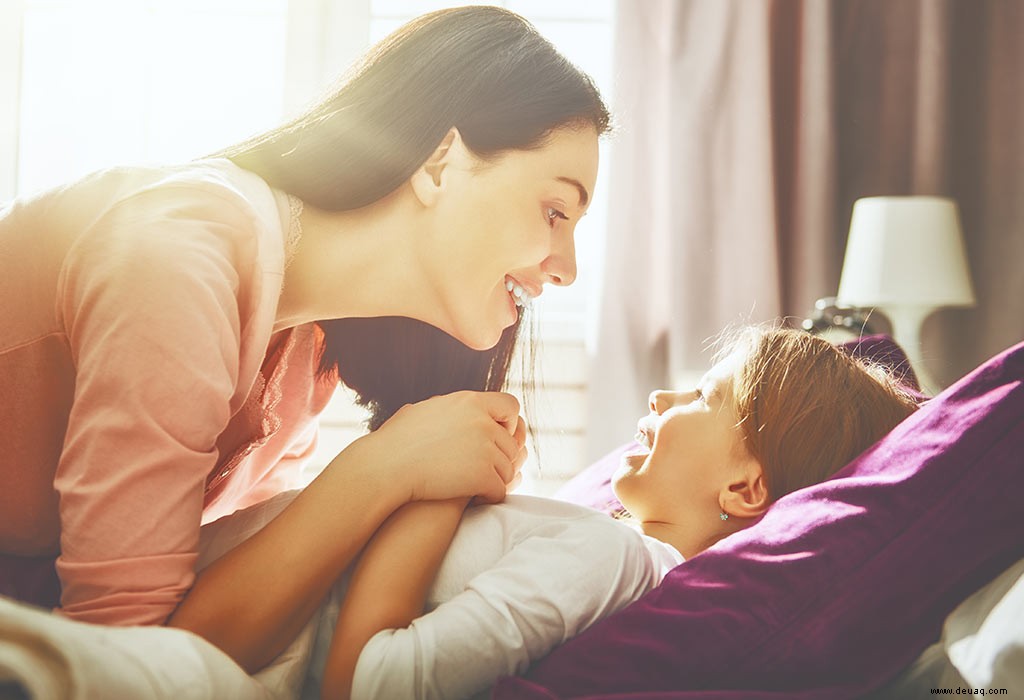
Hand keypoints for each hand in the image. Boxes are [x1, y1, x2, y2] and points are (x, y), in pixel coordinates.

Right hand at [356, 391, 526, 503]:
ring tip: (477, 487)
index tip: (497, 436)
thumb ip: (444, 408)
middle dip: (500, 458)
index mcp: (470, 401)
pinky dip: (490, 497)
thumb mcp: (422, 411)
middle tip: (483, 470)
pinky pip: (499, 490)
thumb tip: (441, 405)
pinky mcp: (482, 475)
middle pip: (511, 443)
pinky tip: (475, 499)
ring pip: (508, 469)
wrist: (385, 467)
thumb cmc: (394, 442)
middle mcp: (482, 421)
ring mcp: (485, 448)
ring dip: (495, 480)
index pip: (511, 406)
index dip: (508, 423)